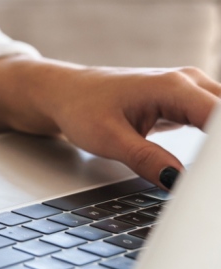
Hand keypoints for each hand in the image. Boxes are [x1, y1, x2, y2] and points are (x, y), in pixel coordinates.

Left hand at [0, 57, 220, 188]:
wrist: (63, 92)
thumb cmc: (79, 107)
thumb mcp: (107, 138)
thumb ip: (147, 160)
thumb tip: (179, 183)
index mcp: (174, 87)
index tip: (214, 179)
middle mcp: (189, 82)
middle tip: (211, 186)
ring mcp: (190, 90)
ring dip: (219, 148)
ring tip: (209, 180)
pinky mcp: (188, 102)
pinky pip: (217, 121)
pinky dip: (218, 144)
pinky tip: (212, 168)